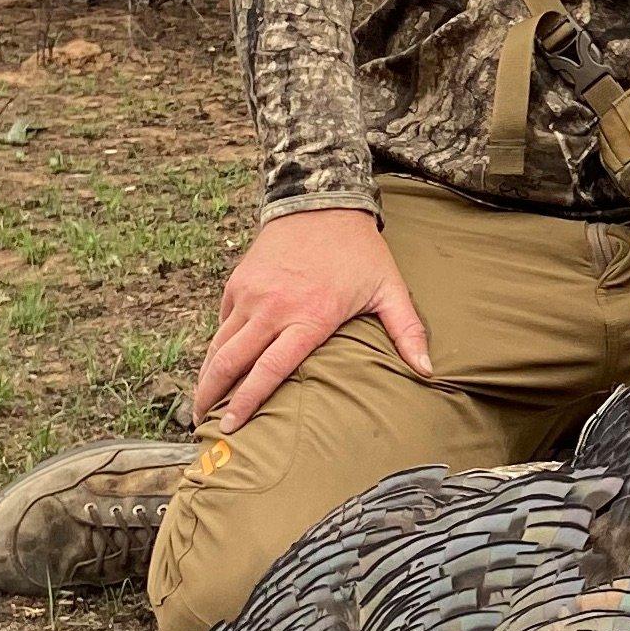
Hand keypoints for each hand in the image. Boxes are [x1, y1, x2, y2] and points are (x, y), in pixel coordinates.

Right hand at [191, 207, 433, 431]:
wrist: (322, 203)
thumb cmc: (360, 253)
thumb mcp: (389, 290)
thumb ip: (407, 332)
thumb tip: (428, 372)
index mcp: (309, 317)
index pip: (269, 370)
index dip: (247, 402)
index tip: (231, 427)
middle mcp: (273, 307)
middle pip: (231, 362)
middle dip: (213, 396)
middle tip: (204, 425)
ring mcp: (251, 293)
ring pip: (219, 344)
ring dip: (207, 375)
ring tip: (201, 403)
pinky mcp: (238, 282)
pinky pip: (222, 322)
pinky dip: (216, 346)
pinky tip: (217, 367)